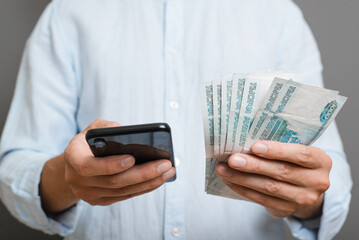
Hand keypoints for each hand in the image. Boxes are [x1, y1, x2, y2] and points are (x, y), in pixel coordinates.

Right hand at [40, 119, 174, 212]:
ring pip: (122, 191)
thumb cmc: (88, 141)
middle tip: (165, 164)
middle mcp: (77, 179)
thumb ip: (106, 127)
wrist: (76, 163)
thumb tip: (125, 131)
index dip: (110, 165)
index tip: (132, 158)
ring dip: (149, 181)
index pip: (88, 166)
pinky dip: (144, 188)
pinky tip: (159, 179)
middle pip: (113, 181)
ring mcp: (89, 193)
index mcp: (72, 157)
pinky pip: (125, 196)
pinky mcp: (101, 200)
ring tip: (168, 171)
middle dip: (142, 173)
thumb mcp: (93, 128)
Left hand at [216, 141, 331, 218]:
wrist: (306, 187)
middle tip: (233, 159)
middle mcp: (316, 182)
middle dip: (254, 165)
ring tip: (224, 169)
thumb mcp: (297, 149)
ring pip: (269, 188)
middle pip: (282, 172)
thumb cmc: (295, 161)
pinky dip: (243, 189)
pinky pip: (262, 200)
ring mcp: (303, 199)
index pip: (301, 154)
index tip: (255, 146)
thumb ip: (280, 144)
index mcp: (321, 161)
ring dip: (243, 178)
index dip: (278, 150)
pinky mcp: (287, 210)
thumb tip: (245, 138)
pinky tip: (230, 181)